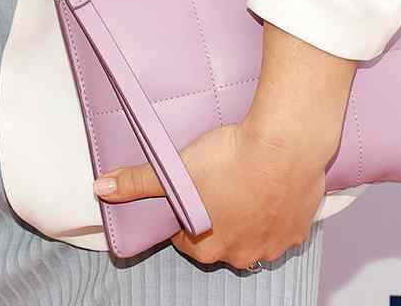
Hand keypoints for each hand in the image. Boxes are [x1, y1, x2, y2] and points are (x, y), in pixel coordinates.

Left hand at [95, 119, 325, 268]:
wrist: (284, 147)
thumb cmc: (229, 160)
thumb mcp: (175, 170)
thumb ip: (138, 182)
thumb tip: (100, 188)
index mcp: (210, 246)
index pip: (187, 242)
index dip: (182, 219)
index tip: (186, 197)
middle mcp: (243, 254)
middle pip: (221, 244)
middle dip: (214, 221)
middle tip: (214, 187)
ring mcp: (274, 244)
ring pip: (254, 240)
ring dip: (247, 219)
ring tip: (241, 184)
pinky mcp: (299, 229)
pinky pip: (282, 229)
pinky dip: (275, 213)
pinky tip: (269, 188)